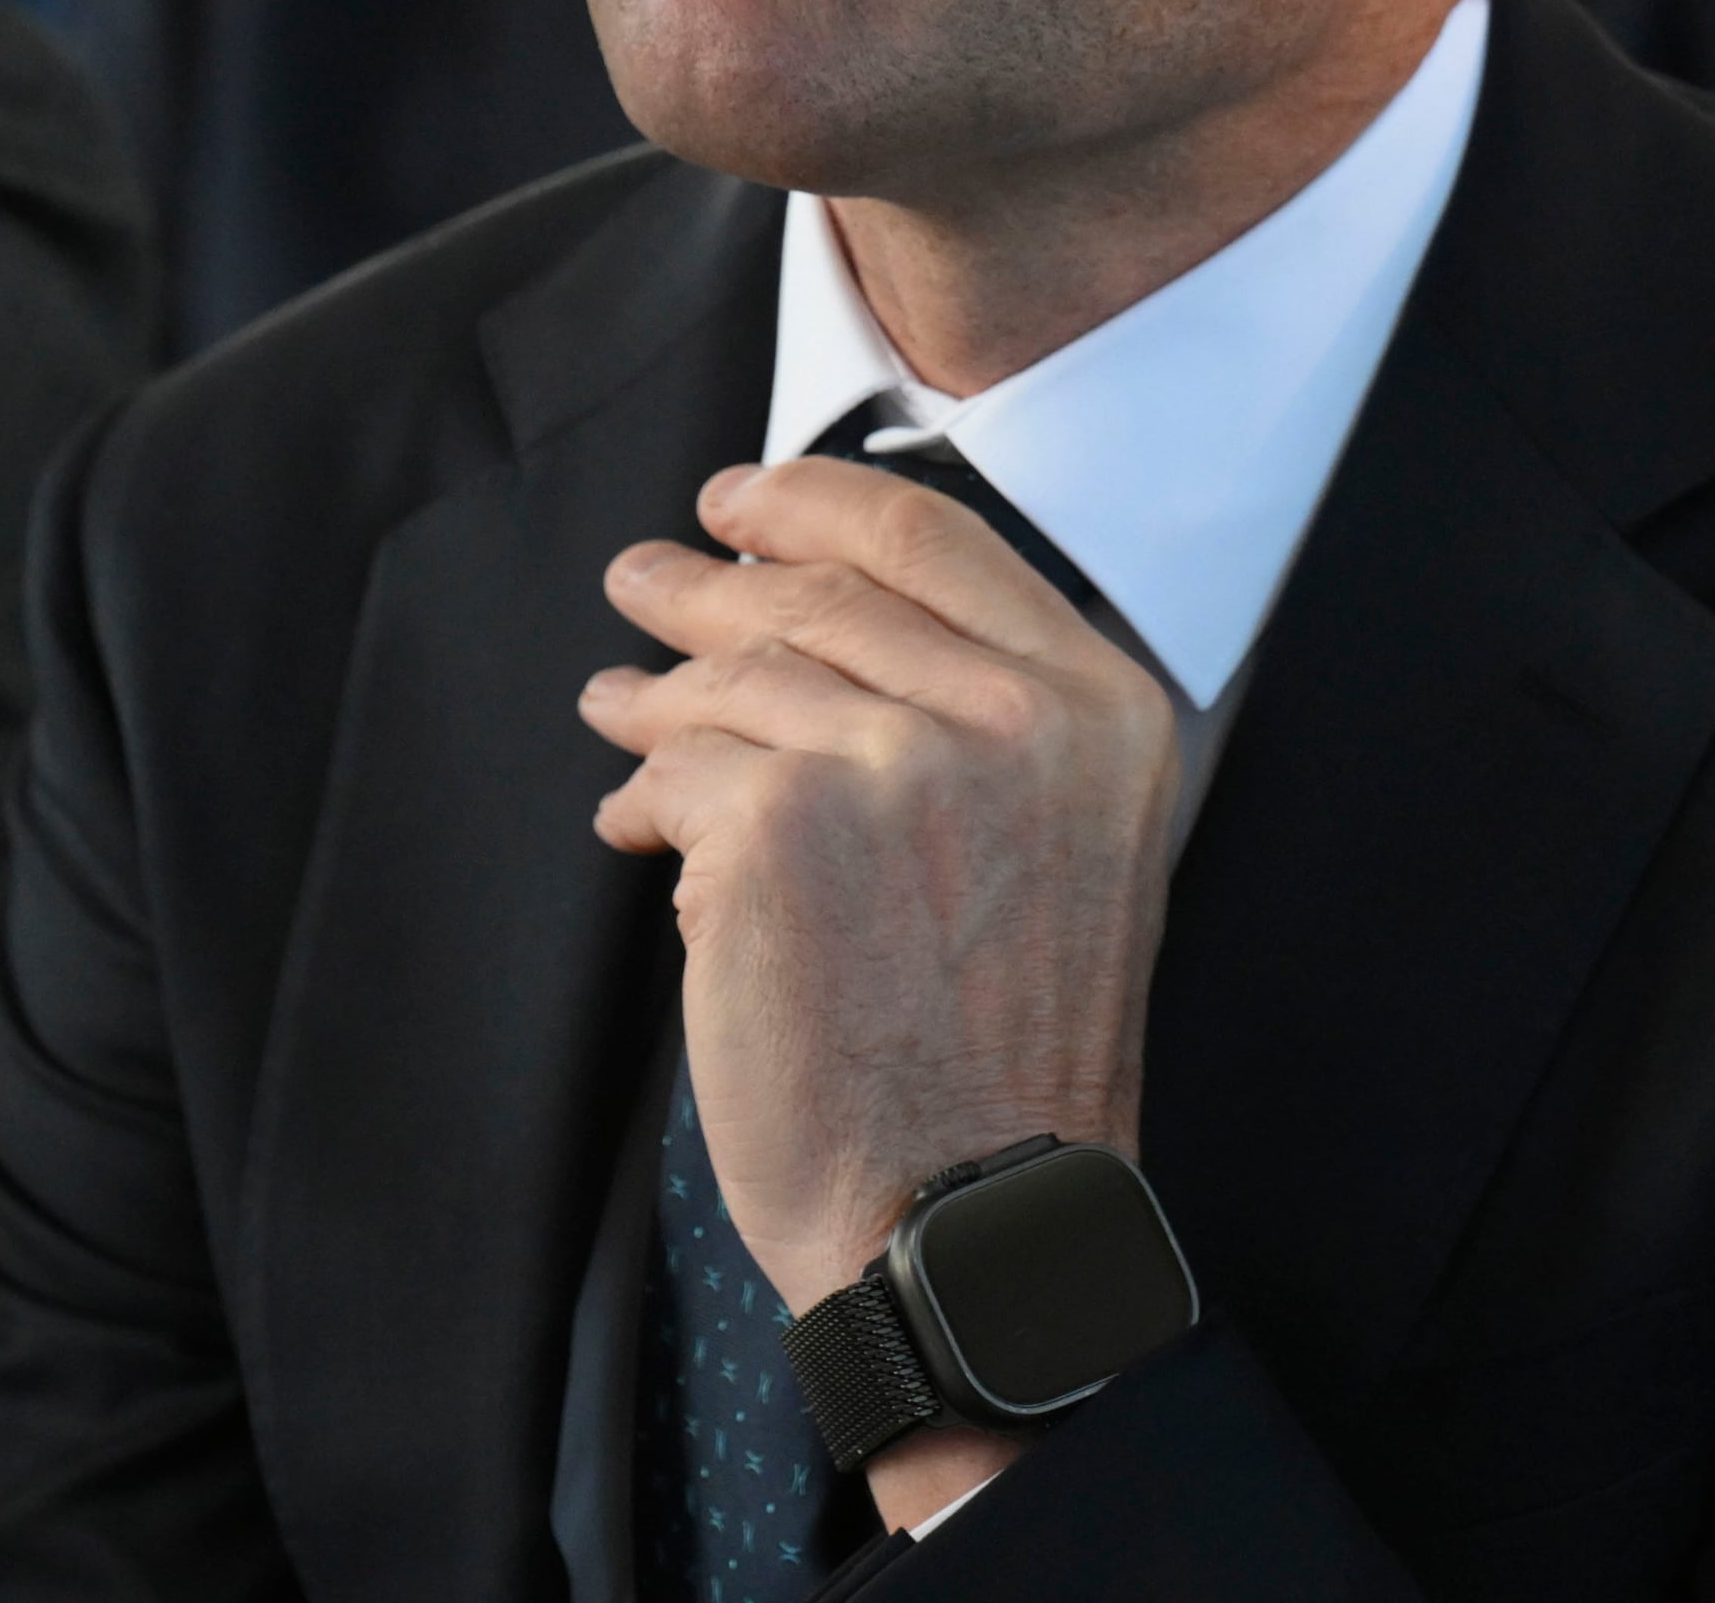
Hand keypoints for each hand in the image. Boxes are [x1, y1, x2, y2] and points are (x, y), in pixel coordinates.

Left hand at [582, 455, 1180, 1523]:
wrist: (969, 1215)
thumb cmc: (1004, 1059)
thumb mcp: (1062, 853)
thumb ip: (974, 718)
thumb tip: (801, 606)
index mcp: (1099, 712)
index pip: (934, 541)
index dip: (814, 502)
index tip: (740, 500)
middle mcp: (1011, 719)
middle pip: (816, 598)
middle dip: (709, 586)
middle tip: (644, 582)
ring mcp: (892, 762)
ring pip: (733, 680)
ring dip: (659, 693)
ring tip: (616, 705)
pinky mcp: (777, 825)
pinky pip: (679, 770)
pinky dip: (646, 796)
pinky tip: (632, 820)